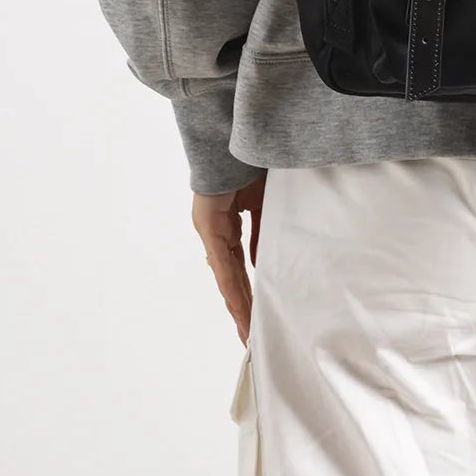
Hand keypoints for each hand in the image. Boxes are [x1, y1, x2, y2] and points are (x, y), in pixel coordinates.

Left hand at [192, 175, 265, 344]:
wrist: (233, 139)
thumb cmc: (249, 164)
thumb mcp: (264, 202)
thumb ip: (264, 230)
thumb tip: (265, 259)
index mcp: (229, 225)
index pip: (240, 265)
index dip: (249, 290)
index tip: (257, 313)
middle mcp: (216, 233)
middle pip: (231, 279)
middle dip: (243, 308)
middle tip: (250, 336)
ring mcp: (210, 232)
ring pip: (226, 278)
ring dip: (237, 306)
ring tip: (246, 332)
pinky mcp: (209, 227)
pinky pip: (224, 264)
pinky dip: (233, 287)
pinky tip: (240, 308)